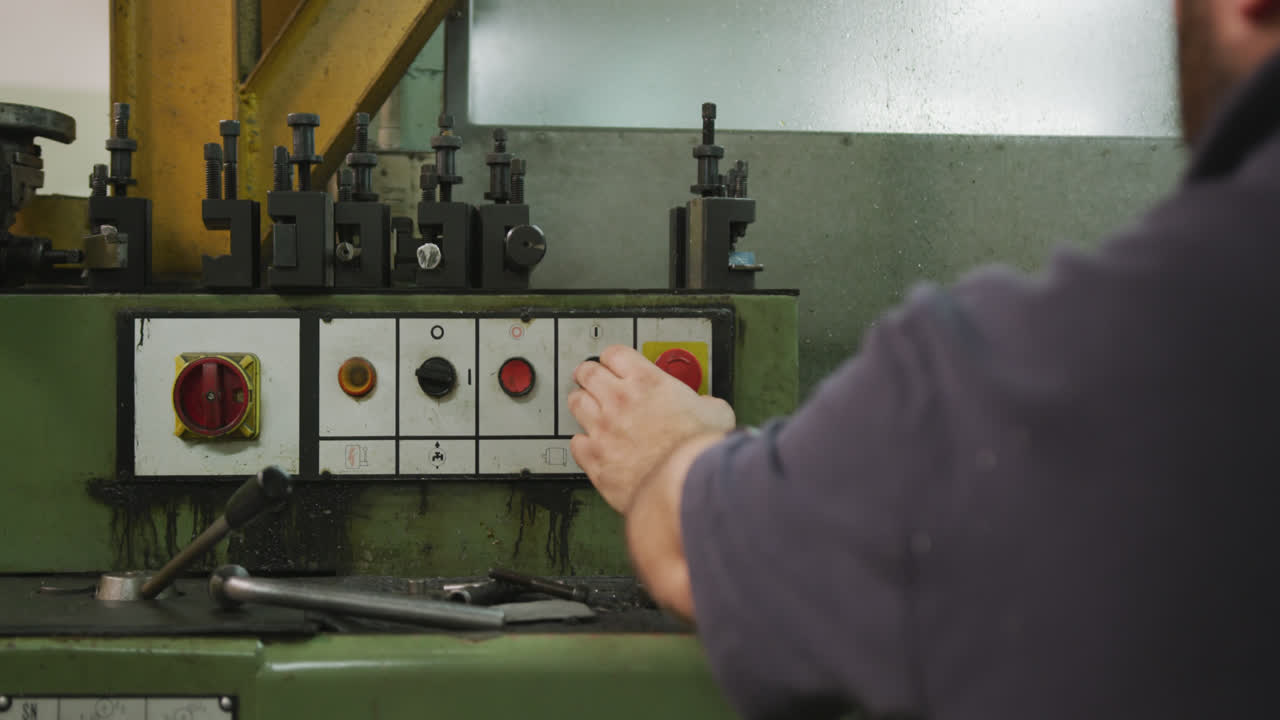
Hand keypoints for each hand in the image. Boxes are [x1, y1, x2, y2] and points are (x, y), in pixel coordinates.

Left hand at [568, 345, 734, 512]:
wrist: (683, 485)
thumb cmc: (698, 452)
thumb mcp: (716, 413)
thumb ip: (704, 403)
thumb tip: (708, 406)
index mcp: (647, 382)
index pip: (615, 354)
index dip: (614, 358)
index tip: (615, 364)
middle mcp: (619, 401)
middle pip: (588, 373)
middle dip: (589, 374)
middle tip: (592, 379)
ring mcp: (603, 429)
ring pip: (576, 403)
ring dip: (582, 403)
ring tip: (589, 409)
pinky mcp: (595, 459)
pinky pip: (576, 443)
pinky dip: (583, 444)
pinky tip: (592, 446)